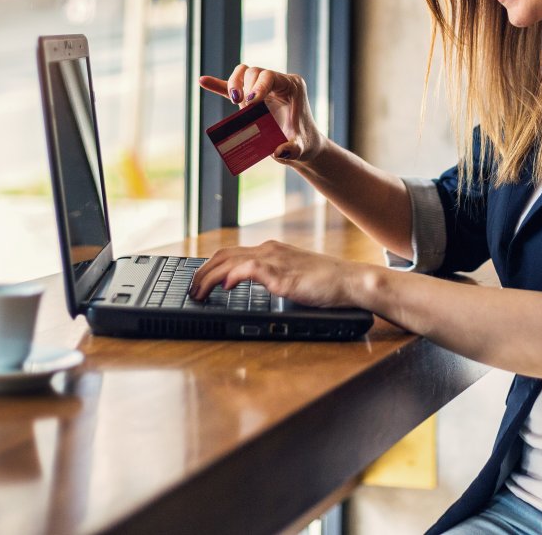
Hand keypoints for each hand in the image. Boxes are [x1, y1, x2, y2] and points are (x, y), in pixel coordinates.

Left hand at [188, 241, 371, 308]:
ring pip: (231, 261)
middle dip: (202, 272)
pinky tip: (226, 286)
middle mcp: (270, 250)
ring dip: (209, 277)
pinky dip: (233, 275)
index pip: (231, 253)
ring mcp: (276, 260)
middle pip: (224, 255)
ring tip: (198, 292)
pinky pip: (250, 268)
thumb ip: (272, 278)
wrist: (350, 281)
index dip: (210, 267)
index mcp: (271, 250)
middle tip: (191, 289)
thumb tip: (251, 286)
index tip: (198, 281)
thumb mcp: (292, 277)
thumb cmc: (326, 283)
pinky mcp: (282, 273)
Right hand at [198, 66, 324, 164]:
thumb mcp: (300, 148)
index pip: (271, 76)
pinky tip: (202, 81)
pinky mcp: (252, 97)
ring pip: (243, 73)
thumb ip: (293, 150)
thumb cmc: (303, 143)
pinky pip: (233, 87)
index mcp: (292, 86)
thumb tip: (278, 152)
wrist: (302, 144)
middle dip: (245, 86)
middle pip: (254, 72)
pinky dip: (218, 85)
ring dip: (233, 83)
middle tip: (243, 109)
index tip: (250, 103)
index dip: (258, 86)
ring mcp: (264, 87)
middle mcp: (278, 82)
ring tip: (234, 100)